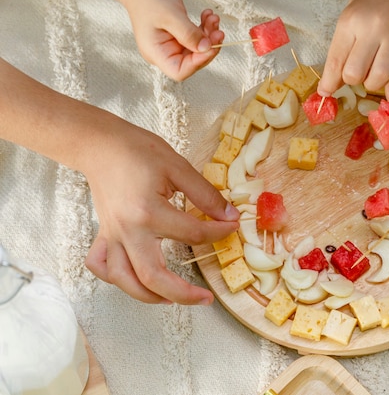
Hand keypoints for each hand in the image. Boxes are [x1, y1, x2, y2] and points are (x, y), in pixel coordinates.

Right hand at [83, 120, 239, 303]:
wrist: (101, 145)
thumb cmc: (138, 151)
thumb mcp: (178, 167)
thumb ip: (206, 195)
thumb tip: (229, 215)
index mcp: (149, 212)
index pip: (193, 234)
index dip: (219, 233)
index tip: (232, 227)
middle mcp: (128, 231)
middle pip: (153, 277)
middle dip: (183, 294)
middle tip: (206, 299)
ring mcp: (113, 236)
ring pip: (126, 281)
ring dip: (150, 297)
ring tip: (174, 299)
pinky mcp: (103, 235)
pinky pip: (102, 267)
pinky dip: (117, 279)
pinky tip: (135, 280)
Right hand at [123, 0, 223, 80]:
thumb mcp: (170, 16)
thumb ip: (188, 34)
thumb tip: (206, 48)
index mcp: (156, 53)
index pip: (179, 71)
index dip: (197, 62)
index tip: (210, 48)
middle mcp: (164, 52)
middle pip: (192, 60)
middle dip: (208, 46)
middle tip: (217, 32)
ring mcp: (172, 45)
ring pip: (197, 48)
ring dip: (208, 34)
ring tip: (212, 18)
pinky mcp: (179, 37)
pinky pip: (196, 37)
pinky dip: (205, 27)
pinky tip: (207, 16)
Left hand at [317, 0, 388, 95]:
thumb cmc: (372, 0)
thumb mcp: (348, 20)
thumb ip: (340, 52)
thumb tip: (330, 86)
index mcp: (352, 22)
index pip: (335, 62)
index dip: (329, 83)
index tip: (327, 91)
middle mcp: (374, 28)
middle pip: (356, 74)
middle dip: (354, 80)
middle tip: (358, 72)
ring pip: (381, 77)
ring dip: (375, 82)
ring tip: (375, 71)